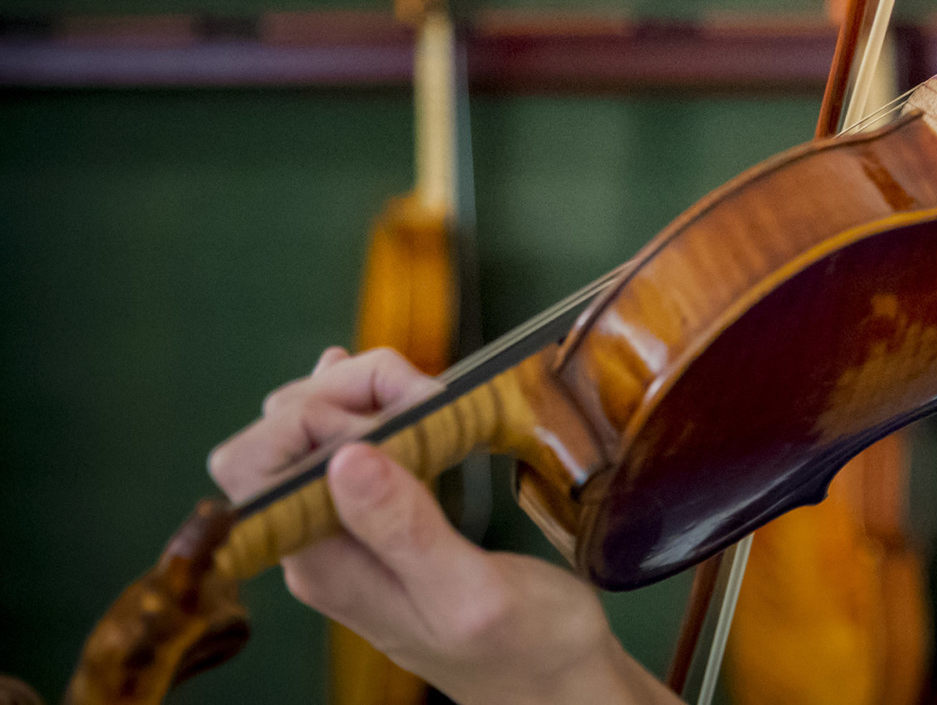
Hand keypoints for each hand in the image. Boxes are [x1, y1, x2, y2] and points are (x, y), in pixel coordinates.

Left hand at [208, 347, 678, 704]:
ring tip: (426, 397)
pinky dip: (367, 407)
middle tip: (424, 395)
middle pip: (275, 438)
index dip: (311, 416)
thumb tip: (344, 457)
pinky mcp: (377, 521)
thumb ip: (407, 529)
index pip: (253, 466)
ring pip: (307, 434)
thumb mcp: (471, 591)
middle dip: (340, 394)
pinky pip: (343, 447)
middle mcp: (317, 545)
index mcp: (324, 564)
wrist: (553, 682)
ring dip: (358, 396)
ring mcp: (344, 532)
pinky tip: (396, 391)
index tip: (398, 410)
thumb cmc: (525, 645)